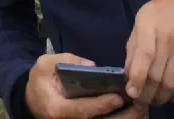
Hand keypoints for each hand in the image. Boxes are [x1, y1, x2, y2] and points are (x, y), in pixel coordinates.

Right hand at [26, 53, 140, 118]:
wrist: (33, 99)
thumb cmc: (40, 80)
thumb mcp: (45, 63)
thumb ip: (66, 60)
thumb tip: (92, 65)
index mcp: (58, 109)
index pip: (83, 110)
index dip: (101, 105)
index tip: (118, 97)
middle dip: (120, 117)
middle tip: (139, 106)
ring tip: (140, 109)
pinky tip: (131, 112)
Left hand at [126, 0, 173, 104]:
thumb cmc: (153, 16)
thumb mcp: (137, 26)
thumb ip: (132, 51)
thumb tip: (128, 76)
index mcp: (149, 27)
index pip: (145, 56)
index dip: (138, 77)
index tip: (131, 91)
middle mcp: (168, 40)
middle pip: (158, 75)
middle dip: (147, 93)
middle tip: (140, 101)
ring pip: (172, 83)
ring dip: (161, 98)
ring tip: (152, 101)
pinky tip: (168, 95)